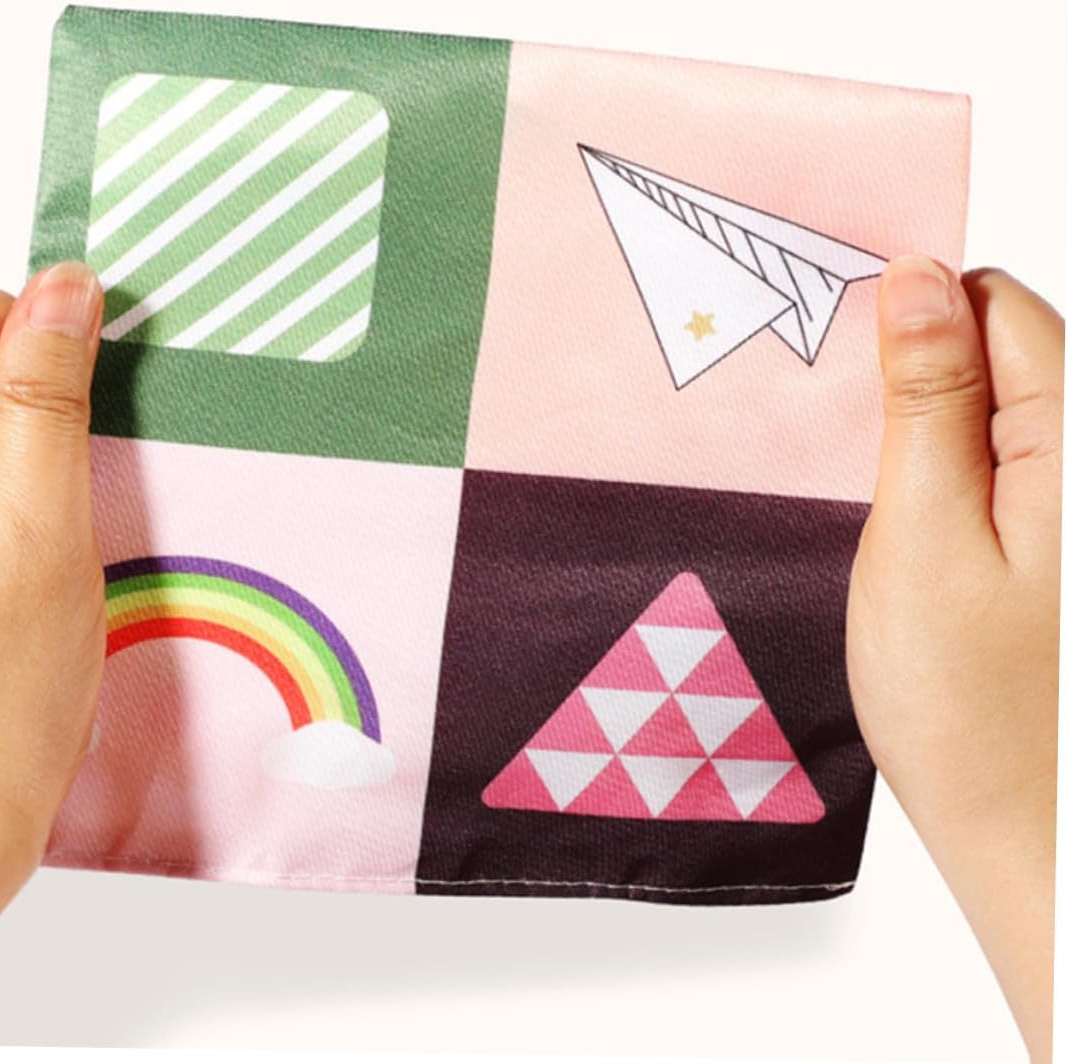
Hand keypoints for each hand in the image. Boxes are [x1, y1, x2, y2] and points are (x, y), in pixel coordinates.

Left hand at [0, 264, 105, 1041]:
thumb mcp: (45, 537)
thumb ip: (48, 404)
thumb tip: (63, 290)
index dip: (59, 344)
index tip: (113, 409)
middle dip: (56, 402)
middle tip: (97, 491)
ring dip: (52, 454)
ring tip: (77, 535)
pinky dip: (37, 492)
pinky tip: (58, 554)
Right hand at [848, 258, 1060, 1061]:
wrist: (1024, 831)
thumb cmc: (970, 708)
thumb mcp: (924, 536)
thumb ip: (928, 400)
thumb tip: (918, 278)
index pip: (998, 306)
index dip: (913, 310)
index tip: (836, 349)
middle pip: (1000, 349)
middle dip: (913, 369)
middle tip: (838, 435)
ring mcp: (1067, 504)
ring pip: (988, 406)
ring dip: (917, 423)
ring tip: (863, 486)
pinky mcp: (1046, 540)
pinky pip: (990, 462)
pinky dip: (933, 467)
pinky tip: (892, 513)